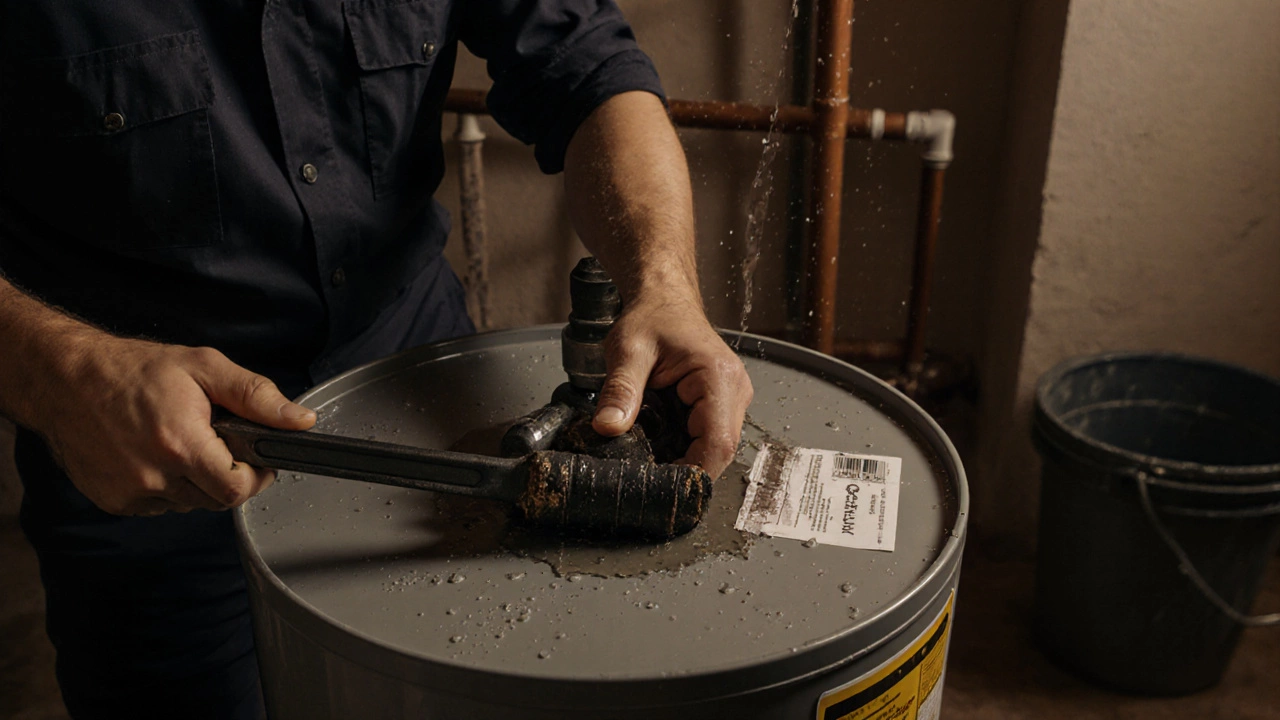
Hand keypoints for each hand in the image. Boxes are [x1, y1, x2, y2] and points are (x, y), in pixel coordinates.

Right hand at [31, 334, 315, 515]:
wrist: (64, 379)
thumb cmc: (132, 369)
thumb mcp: (203, 367)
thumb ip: (256, 396)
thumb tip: (300, 420)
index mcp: (181, 445)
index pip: (238, 489)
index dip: (254, 475)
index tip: (253, 458)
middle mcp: (153, 476)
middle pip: (216, 499)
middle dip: (226, 474)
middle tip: (215, 442)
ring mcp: (130, 493)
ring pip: (189, 504)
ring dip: (195, 480)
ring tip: (180, 441)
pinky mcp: (113, 501)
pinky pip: (159, 505)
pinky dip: (166, 486)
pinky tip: (155, 454)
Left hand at [591, 296, 753, 477]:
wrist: (664, 299)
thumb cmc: (653, 316)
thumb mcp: (628, 349)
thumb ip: (620, 389)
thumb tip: (608, 427)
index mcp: (719, 377)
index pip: (718, 442)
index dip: (693, 472)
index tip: (661, 486)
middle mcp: (734, 391)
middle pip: (719, 451)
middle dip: (685, 471)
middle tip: (646, 480)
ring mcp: (729, 400)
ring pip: (713, 449)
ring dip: (682, 461)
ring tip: (648, 466)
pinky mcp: (717, 406)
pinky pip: (704, 439)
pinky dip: (681, 450)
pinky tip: (656, 451)